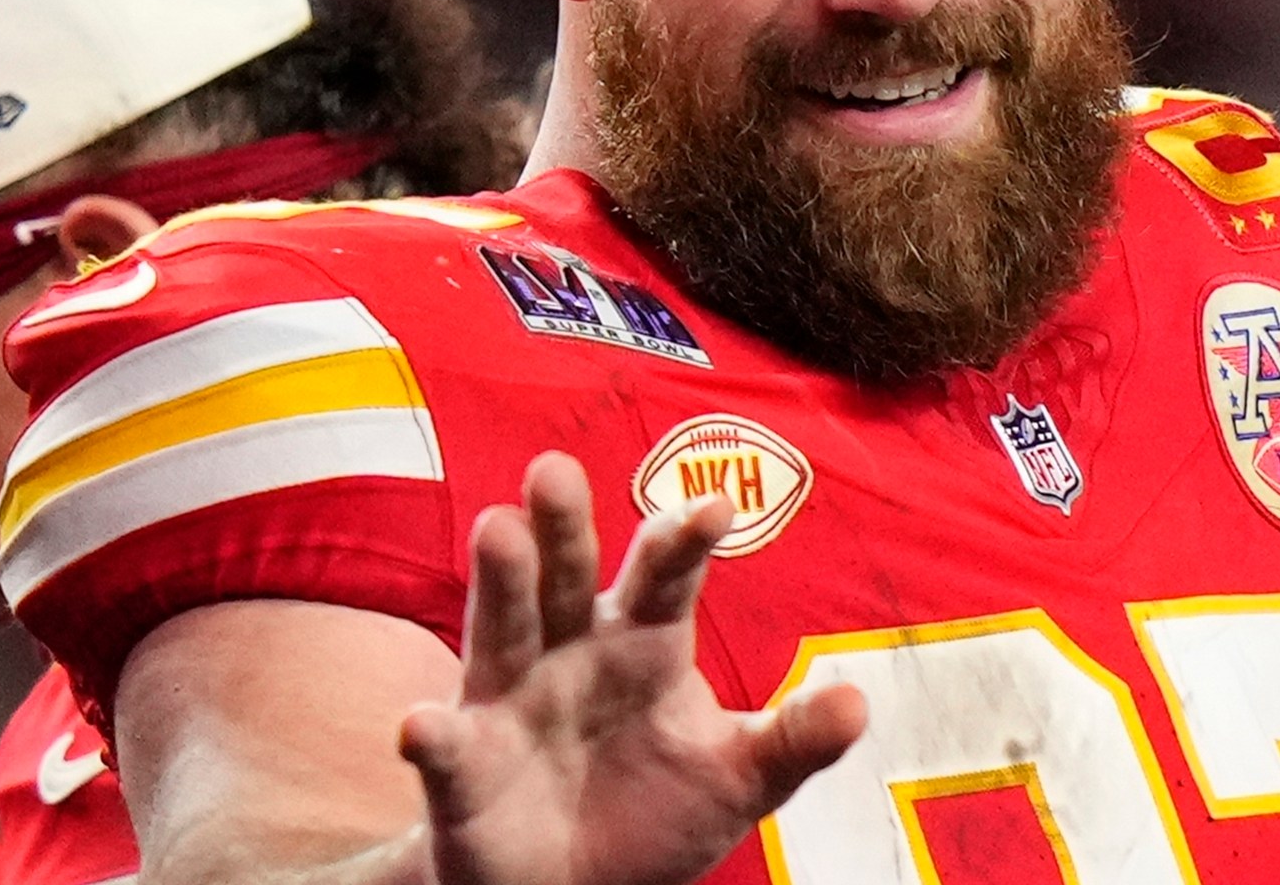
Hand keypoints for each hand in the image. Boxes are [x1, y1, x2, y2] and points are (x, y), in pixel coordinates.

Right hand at [400, 452, 866, 884]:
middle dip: (565, 526)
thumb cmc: (658, 810)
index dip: (684, 540)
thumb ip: (792, 740)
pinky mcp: (465, 764)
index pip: (666, 578)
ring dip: (501, 582)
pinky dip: (431, 736)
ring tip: (497, 529)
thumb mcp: (738, 777)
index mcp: (644, 641)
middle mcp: (571, 650)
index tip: (714, 505)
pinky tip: (420, 725)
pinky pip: (445, 748)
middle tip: (558, 469)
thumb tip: (859, 701)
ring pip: (502, 629)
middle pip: (569, 577)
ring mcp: (511, 700)